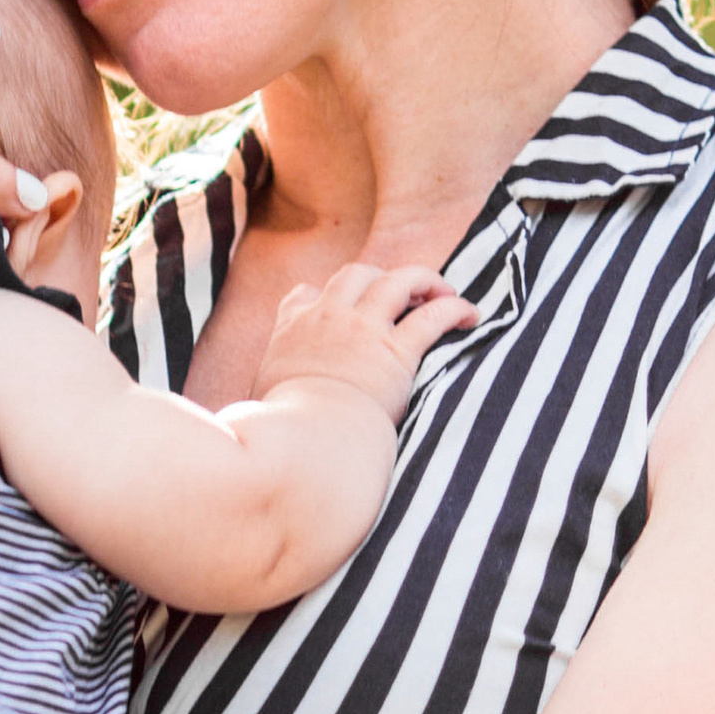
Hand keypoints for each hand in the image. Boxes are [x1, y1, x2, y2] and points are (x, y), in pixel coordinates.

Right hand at [252, 264, 475, 422]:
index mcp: (291, 331)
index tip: (335, 309)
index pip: (303, 296)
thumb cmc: (278, 432)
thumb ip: (258, 399)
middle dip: (380, 277)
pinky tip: (470, 315)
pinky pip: (433, 316)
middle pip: (356, 275)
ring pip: (399, 280)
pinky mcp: (397, 351)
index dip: (322, 297)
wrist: (303, 438)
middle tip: (401, 296)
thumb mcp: (255, 405)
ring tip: (443, 290)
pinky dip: (455, 308)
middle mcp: (327, 318)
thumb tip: (244, 423)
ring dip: (424, 280)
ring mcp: (363, 329)